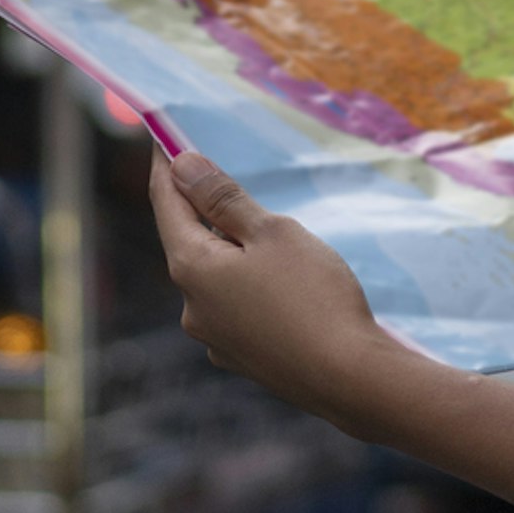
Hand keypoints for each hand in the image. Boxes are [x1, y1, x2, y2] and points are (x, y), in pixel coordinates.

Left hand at [147, 151, 402, 426]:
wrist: (350, 379)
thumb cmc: (313, 295)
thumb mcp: (272, 232)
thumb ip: (223, 199)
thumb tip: (182, 165)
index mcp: (192, 268)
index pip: (166, 202)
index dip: (166, 165)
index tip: (164, 133)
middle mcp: (192, 307)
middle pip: (188, 241)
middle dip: (201, 208)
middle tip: (219, 174)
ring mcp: (216, 339)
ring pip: (214, 278)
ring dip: (228, 250)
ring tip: (265, 234)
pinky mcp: (243, 360)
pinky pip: (235, 308)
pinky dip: (247, 285)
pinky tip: (280, 283)